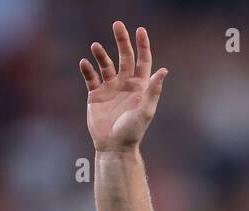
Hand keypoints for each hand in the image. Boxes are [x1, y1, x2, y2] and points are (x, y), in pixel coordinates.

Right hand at [79, 21, 167, 151]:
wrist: (114, 147)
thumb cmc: (132, 131)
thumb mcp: (145, 111)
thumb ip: (153, 91)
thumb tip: (163, 70)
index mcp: (140, 86)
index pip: (143, 61)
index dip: (142, 45)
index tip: (139, 29)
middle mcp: (125, 84)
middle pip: (124, 57)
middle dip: (121, 41)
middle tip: (117, 25)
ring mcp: (110, 88)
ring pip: (105, 64)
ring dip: (101, 54)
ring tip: (95, 46)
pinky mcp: (95, 94)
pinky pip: (91, 77)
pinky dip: (87, 69)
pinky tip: (85, 63)